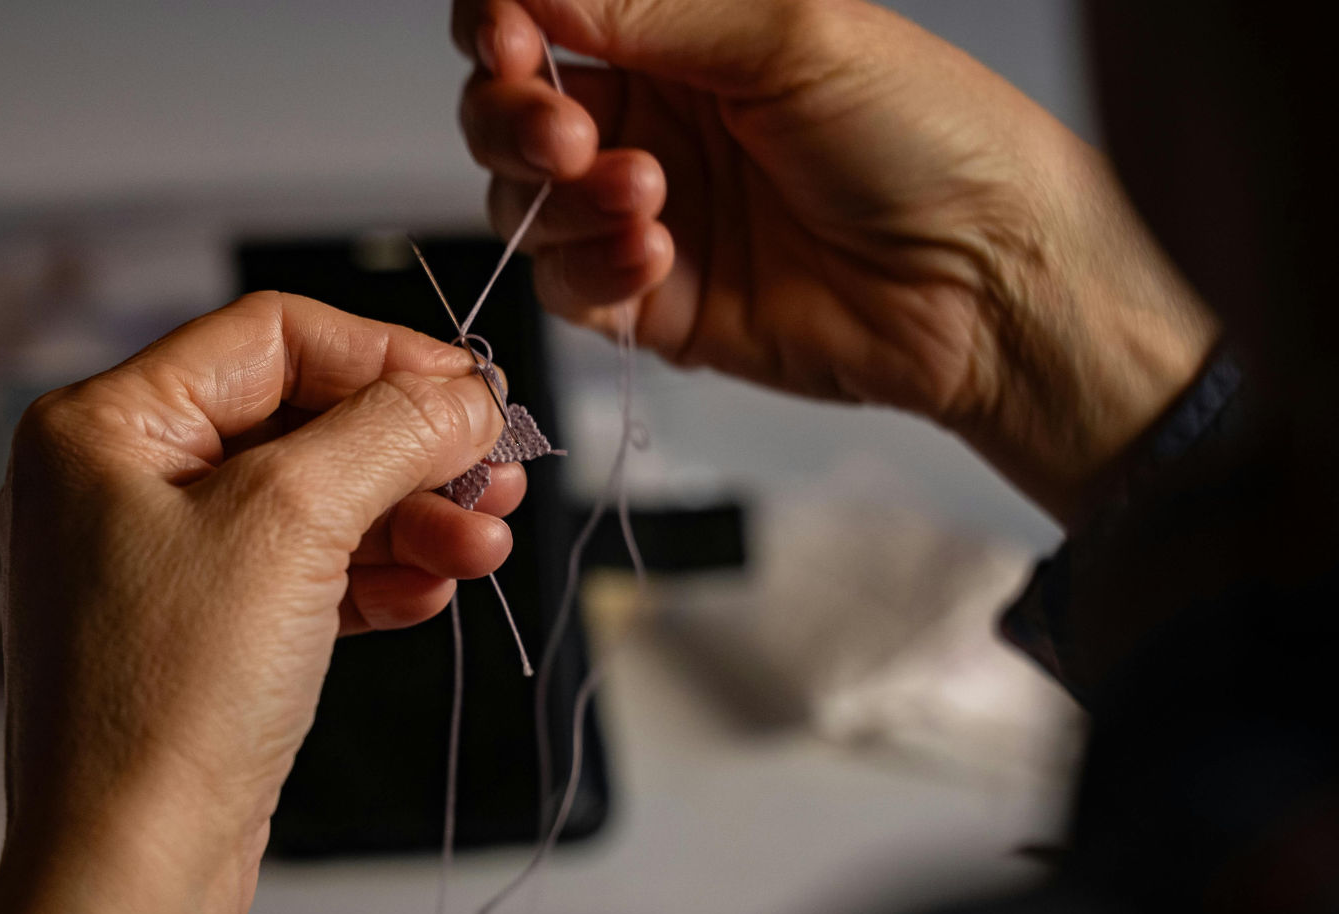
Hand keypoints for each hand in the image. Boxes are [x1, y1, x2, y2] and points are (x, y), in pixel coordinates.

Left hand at [0, 292, 519, 913]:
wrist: (134, 867)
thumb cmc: (167, 697)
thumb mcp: (290, 524)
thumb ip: (388, 432)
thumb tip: (463, 395)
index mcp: (103, 425)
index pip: (268, 336)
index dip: (384, 354)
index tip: (472, 392)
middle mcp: (120, 482)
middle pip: (301, 420)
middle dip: (410, 450)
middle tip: (498, 472)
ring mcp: (160, 562)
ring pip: (314, 500)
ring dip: (410, 517)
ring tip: (483, 544)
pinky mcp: (202, 632)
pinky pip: (305, 573)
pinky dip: (375, 575)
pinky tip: (431, 589)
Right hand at [454, 0, 1215, 519]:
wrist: (991, 281)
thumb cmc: (931, 136)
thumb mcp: (791, 36)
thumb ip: (649, 10)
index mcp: (681, 37)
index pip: (544, 17)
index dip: (503, 24)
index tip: (508, 36)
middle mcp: (653, 119)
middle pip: (510, 110)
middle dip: (514, 117)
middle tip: (564, 133)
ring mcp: (647, 213)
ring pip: (525, 202)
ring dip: (561, 197)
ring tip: (642, 194)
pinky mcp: (652, 304)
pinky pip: (567, 284)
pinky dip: (591, 266)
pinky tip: (655, 250)